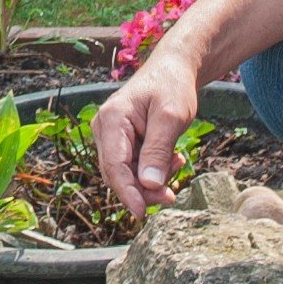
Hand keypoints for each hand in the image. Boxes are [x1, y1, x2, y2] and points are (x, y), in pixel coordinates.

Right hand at [95, 57, 201, 211]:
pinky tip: (173, 159)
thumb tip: (148, 186)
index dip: (127, 193)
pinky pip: (133, 166)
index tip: (142, 214)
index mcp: (112, 119)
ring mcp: (111, 136)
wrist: (173, 70)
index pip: (114, 166)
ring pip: (126, 173)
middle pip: (117, 174)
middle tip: (171, 195)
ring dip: (152, 178)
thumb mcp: (171, 117)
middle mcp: (104, 128)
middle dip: (143, 189)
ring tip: (178, 161)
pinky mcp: (121, 142)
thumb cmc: (172, 87)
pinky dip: (153, 170)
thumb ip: (158, 151)